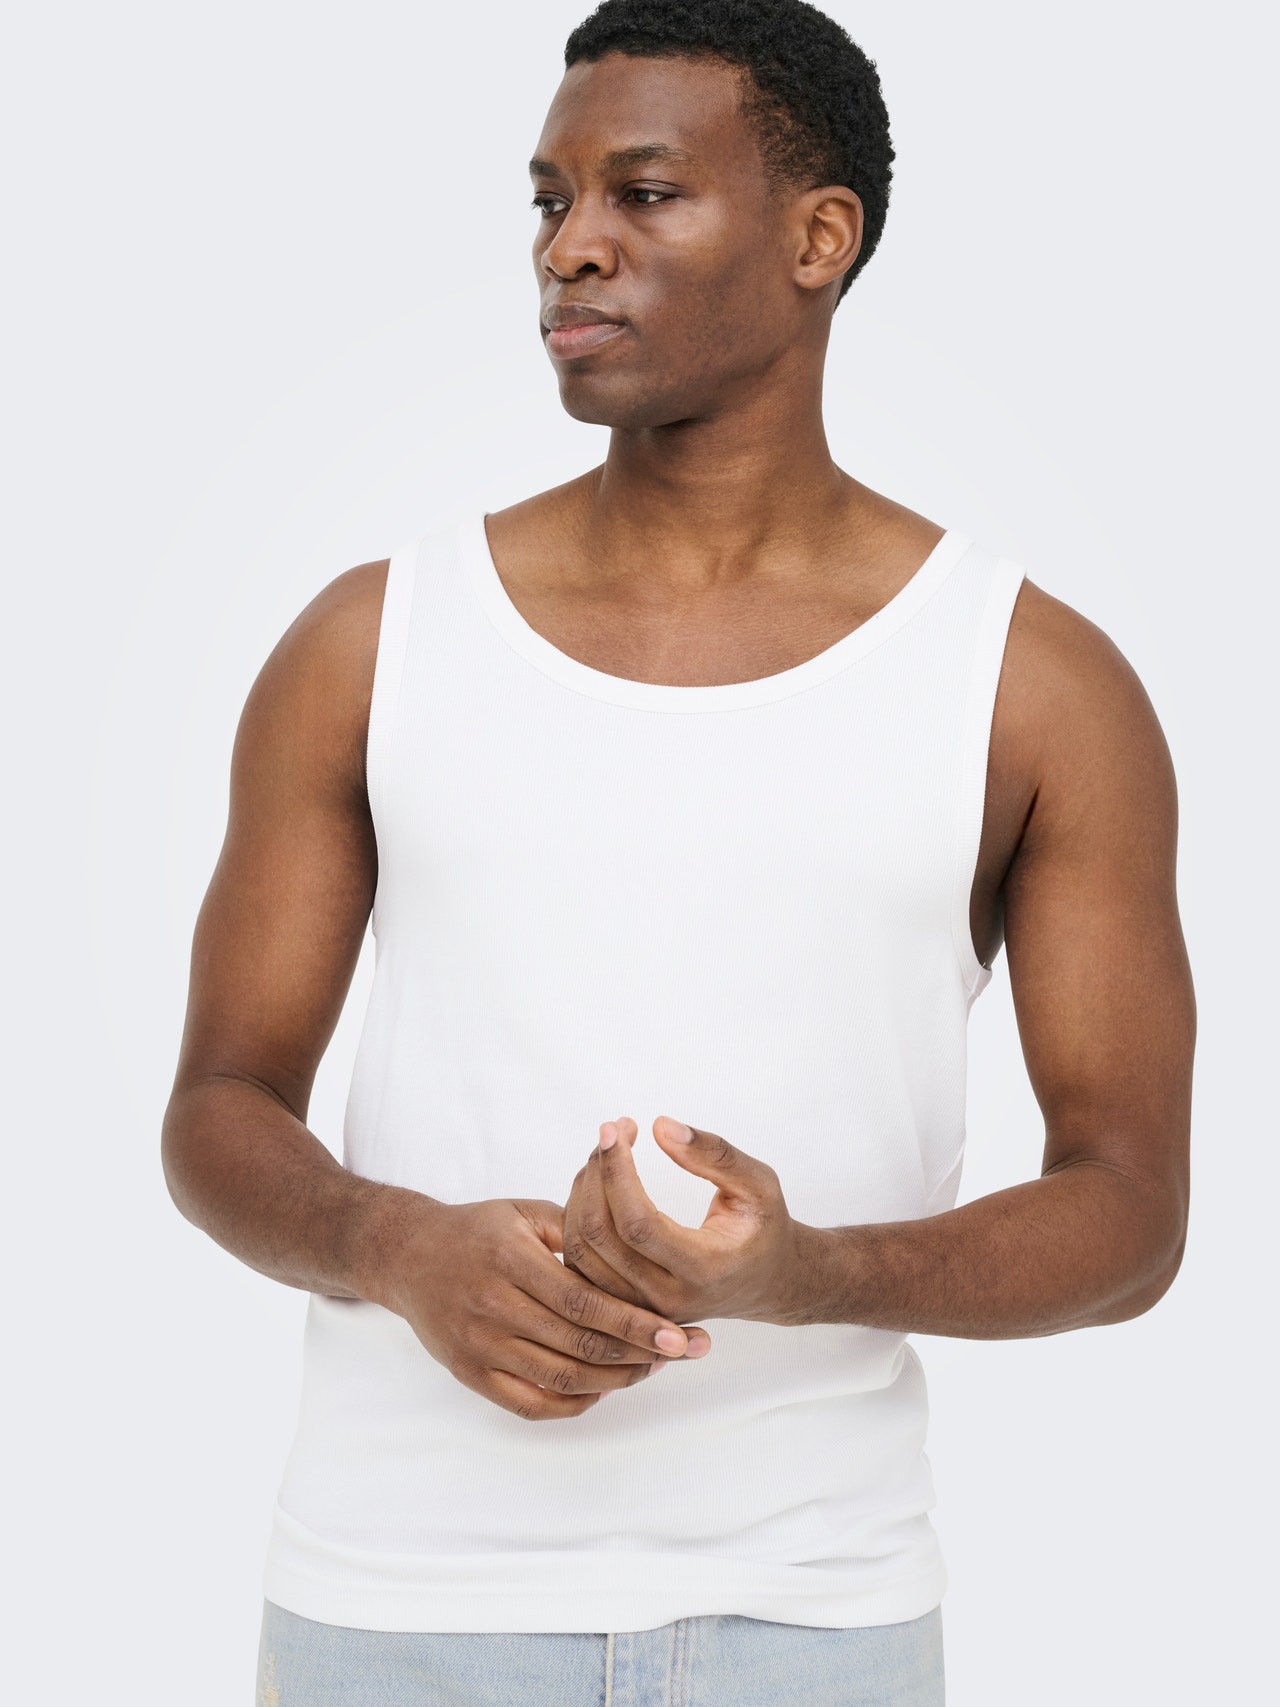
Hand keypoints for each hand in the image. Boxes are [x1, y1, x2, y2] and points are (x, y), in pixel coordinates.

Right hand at [375, 1195, 708, 1421]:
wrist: (407, 1255)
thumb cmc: (477, 1229)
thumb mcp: (525, 1211)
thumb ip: (577, 1229)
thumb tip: (638, 1247)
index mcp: (511, 1259)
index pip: (585, 1302)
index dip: (636, 1323)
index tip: (680, 1331)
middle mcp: (493, 1306)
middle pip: (580, 1345)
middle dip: (641, 1354)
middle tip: (686, 1350)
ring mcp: (480, 1345)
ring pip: (561, 1379)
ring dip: (615, 1380)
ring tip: (653, 1367)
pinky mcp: (470, 1373)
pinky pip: (530, 1404)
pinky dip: (573, 1404)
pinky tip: (603, 1390)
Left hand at [562, 1116, 818, 1327]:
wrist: (766, 1281)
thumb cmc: (763, 1228)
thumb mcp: (759, 1184)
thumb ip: (714, 1154)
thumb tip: (660, 1126)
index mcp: (703, 1270)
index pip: (638, 1223)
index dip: (618, 1171)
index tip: (617, 1128)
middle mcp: (666, 1298)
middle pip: (600, 1236)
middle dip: (596, 1174)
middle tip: (613, 1132)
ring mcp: (640, 1309)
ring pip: (582, 1252)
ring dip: (582, 1192)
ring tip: (607, 1154)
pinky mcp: (624, 1306)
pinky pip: (581, 1263)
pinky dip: (577, 1217)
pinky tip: (597, 1184)